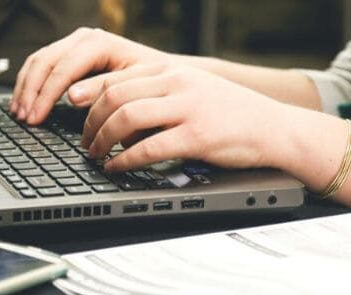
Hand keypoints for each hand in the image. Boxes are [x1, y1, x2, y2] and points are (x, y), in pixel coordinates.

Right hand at [11, 27, 173, 124]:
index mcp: (99, 43)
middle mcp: (84, 39)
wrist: (165, 73)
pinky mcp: (71, 55)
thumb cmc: (154, 82)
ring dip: (25, 88)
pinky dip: (31, 84)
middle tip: (24, 118)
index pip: (62, 68)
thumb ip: (103, 90)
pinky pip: (42, 65)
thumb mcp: (133, 87)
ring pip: (39, 61)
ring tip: (19, 113)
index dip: (45, 95)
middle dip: (30, 92)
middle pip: (45, 61)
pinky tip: (25, 101)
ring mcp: (76, 44)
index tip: (36, 117)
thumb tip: (71, 97)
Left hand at [81, 64, 294, 172]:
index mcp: (173, 71)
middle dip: (91, 122)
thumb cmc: (232, 115)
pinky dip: (125, 160)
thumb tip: (117, 117)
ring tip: (95, 155)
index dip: (90, 97)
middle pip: (115, 96)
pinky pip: (149, 148)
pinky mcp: (197, 136)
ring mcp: (188, 108)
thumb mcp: (193, 92)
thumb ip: (159, 97)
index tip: (76, 114)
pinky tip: (116, 167)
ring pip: (126, 117)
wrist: (274, 128)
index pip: (117, 78)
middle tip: (84, 141)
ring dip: (102, 139)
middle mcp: (178, 83)